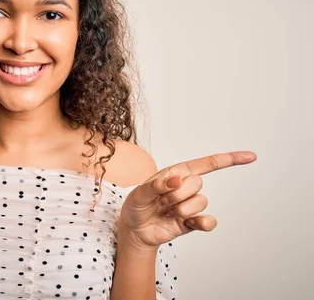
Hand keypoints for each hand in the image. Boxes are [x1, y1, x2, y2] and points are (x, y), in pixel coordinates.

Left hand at [118, 151, 256, 249]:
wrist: (135, 230)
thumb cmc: (136, 206)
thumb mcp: (139, 193)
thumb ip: (155, 185)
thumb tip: (176, 180)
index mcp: (177, 173)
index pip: (206, 164)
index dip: (228, 159)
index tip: (250, 157)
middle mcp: (187, 187)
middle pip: (197, 183)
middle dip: (175, 193)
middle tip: (160, 201)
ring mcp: (191, 205)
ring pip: (200, 202)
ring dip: (180, 208)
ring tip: (166, 211)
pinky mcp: (193, 222)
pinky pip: (208, 221)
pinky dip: (201, 222)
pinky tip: (188, 223)